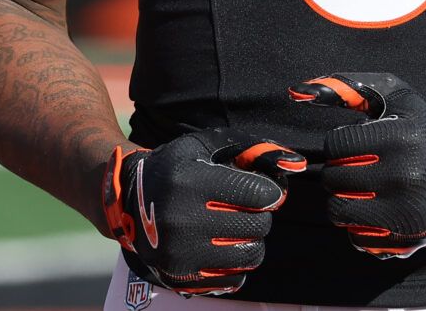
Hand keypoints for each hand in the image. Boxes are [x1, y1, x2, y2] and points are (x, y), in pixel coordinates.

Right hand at [101, 129, 304, 295]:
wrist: (129, 201)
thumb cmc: (178, 167)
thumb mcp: (208, 145)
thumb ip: (253, 148)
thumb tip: (296, 163)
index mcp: (191, 182)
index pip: (256, 194)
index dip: (269, 192)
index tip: (264, 191)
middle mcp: (182, 220)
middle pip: (256, 225)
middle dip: (260, 215)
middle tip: (249, 208)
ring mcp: (180, 253)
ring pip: (249, 255)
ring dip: (252, 240)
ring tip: (238, 227)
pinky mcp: (180, 277)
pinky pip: (233, 279)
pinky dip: (236, 264)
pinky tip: (224, 246)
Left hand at [289, 71, 425, 258]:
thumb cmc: (423, 126)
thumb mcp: (395, 95)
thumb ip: (347, 88)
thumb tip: (297, 91)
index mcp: (400, 138)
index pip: (335, 146)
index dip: (339, 143)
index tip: (354, 143)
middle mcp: (403, 176)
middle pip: (334, 179)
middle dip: (339, 170)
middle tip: (357, 165)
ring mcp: (405, 212)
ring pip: (339, 210)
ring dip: (344, 197)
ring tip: (362, 187)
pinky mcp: (407, 238)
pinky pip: (356, 237)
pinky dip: (359, 224)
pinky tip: (375, 208)